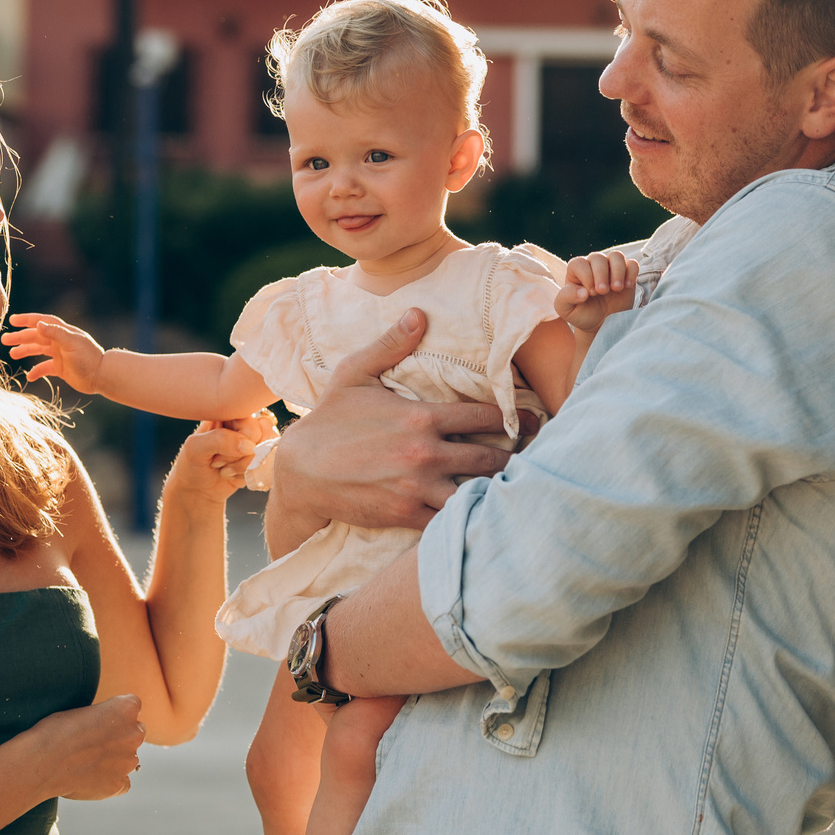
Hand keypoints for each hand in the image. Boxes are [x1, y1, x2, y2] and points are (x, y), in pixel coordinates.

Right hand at [4, 313, 107, 392]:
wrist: (101, 376)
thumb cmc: (88, 357)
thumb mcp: (71, 343)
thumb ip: (55, 333)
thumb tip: (38, 324)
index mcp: (63, 332)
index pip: (42, 322)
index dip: (27, 320)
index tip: (13, 320)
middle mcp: (60, 342)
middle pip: (36, 336)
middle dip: (20, 337)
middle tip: (5, 339)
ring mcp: (60, 354)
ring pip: (38, 350)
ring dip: (25, 351)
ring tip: (12, 354)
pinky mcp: (61, 368)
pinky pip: (45, 368)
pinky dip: (36, 371)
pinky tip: (29, 376)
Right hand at [29, 693, 145, 799]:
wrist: (42, 762)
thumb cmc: (55, 731)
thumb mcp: (83, 711)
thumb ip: (104, 717)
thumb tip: (108, 729)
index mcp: (126, 708)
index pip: (132, 705)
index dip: (115, 714)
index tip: (101, 721)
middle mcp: (134, 733)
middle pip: (134, 733)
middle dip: (120, 737)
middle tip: (93, 744)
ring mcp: (129, 761)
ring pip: (128, 759)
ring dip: (114, 761)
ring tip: (85, 764)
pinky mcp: (119, 784)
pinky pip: (121, 783)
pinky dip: (109, 782)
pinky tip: (89, 779)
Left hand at [162, 412, 278, 502]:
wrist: (196, 491)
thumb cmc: (191, 465)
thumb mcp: (195, 448)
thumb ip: (219, 439)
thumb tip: (249, 446)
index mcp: (227, 413)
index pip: (248, 417)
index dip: (240, 437)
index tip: (216, 453)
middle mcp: (243, 424)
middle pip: (263, 432)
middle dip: (240, 454)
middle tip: (217, 462)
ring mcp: (253, 442)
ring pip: (268, 448)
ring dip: (246, 465)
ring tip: (226, 470)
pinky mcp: (259, 459)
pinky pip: (269, 464)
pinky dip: (251, 474)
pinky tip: (234, 476)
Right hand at [272, 310, 509, 532]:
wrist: (300, 473)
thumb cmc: (329, 420)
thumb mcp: (355, 375)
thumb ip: (390, 344)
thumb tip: (419, 313)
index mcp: (421, 417)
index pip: (484, 415)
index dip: (512, 418)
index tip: (531, 420)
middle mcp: (424, 453)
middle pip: (489, 458)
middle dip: (515, 459)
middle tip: (534, 458)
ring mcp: (416, 487)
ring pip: (474, 493)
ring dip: (494, 491)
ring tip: (514, 490)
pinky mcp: (406, 515)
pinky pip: (449, 521)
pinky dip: (466, 518)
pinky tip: (481, 515)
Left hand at [557, 250, 638, 333]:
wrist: (601, 324)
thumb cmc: (582, 314)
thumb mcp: (566, 310)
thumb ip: (566, 298)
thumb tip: (582, 292)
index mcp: (576, 270)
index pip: (579, 263)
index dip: (586, 276)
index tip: (591, 293)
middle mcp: (593, 265)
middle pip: (598, 257)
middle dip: (601, 275)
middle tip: (603, 292)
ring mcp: (611, 268)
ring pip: (616, 256)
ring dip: (618, 271)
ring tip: (616, 288)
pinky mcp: (626, 274)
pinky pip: (632, 264)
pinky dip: (631, 273)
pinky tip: (627, 286)